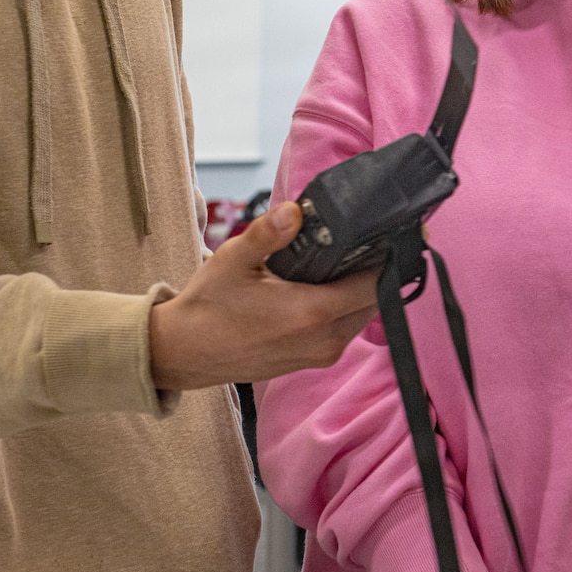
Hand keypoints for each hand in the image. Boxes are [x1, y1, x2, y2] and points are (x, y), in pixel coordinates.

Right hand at [148, 200, 379, 389]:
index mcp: (311, 313)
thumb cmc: (207, 306)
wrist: (184, 353)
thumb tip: (294, 211)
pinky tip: (328, 283)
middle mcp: (324, 340)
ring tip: (345, 257)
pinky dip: (346, 306)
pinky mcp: (313, 360)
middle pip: (375, 299)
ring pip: (363, 315)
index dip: (387, 256)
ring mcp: (321, 354)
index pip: (375, 284)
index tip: (387, 231)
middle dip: (375, 269)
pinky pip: (346, 329)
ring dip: (360, 289)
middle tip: (366, 238)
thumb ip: (266, 234)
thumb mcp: (232, 261)